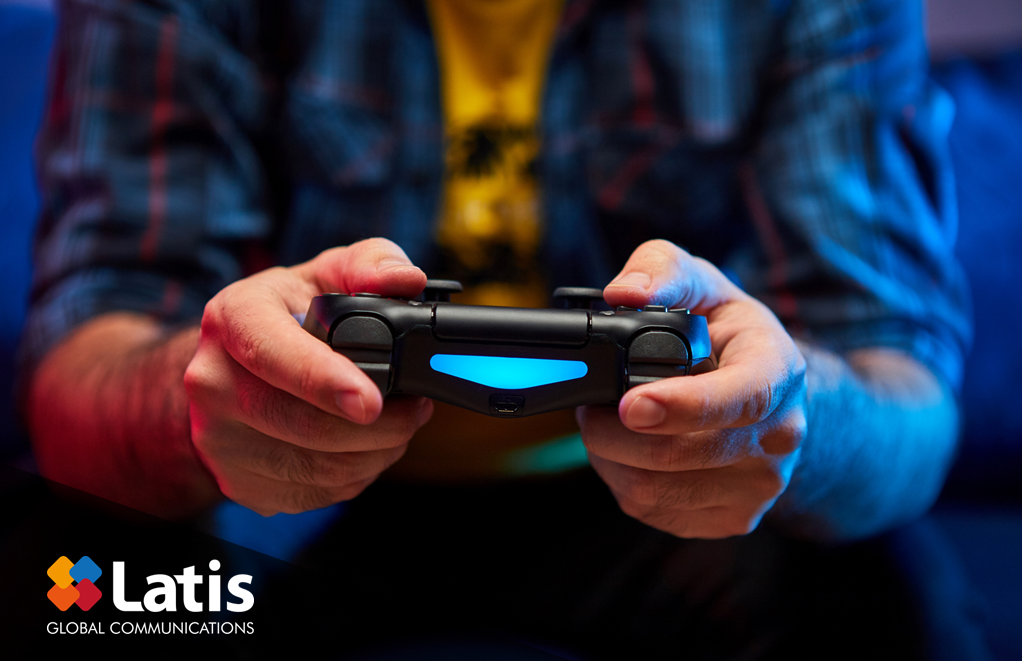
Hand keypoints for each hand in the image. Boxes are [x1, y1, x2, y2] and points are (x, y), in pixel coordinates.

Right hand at [184, 239, 432, 514]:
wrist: (234, 365)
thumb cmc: (292, 313)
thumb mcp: (328, 273)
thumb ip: (372, 264)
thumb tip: (405, 279)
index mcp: (233, 317)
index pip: (274, 355)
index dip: (324, 381)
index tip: (370, 402)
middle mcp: (212, 380)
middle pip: (304, 424)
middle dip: (380, 426)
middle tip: (417, 408)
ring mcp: (218, 439)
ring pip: (317, 468)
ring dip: (377, 453)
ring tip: (398, 425)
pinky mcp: (237, 482)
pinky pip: (313, 494)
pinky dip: (355, 476)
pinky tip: (364, 448)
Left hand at [579, 240, 806, 537]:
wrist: (769, 394)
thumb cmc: (727, 336)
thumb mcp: (702, 284)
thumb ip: (662, 271)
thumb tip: (625, 292)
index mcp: (778, 371)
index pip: (740, 398)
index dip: (682, 406)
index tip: (631, 405)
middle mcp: (780, 436)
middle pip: (679, 454)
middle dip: (612, 430)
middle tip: (592, 405)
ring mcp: (759, 485)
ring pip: (654, 489)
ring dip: (609, 457)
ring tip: (607, 424)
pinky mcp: (733, 518)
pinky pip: (653, 511)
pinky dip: (621, 482)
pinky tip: (627, 453)